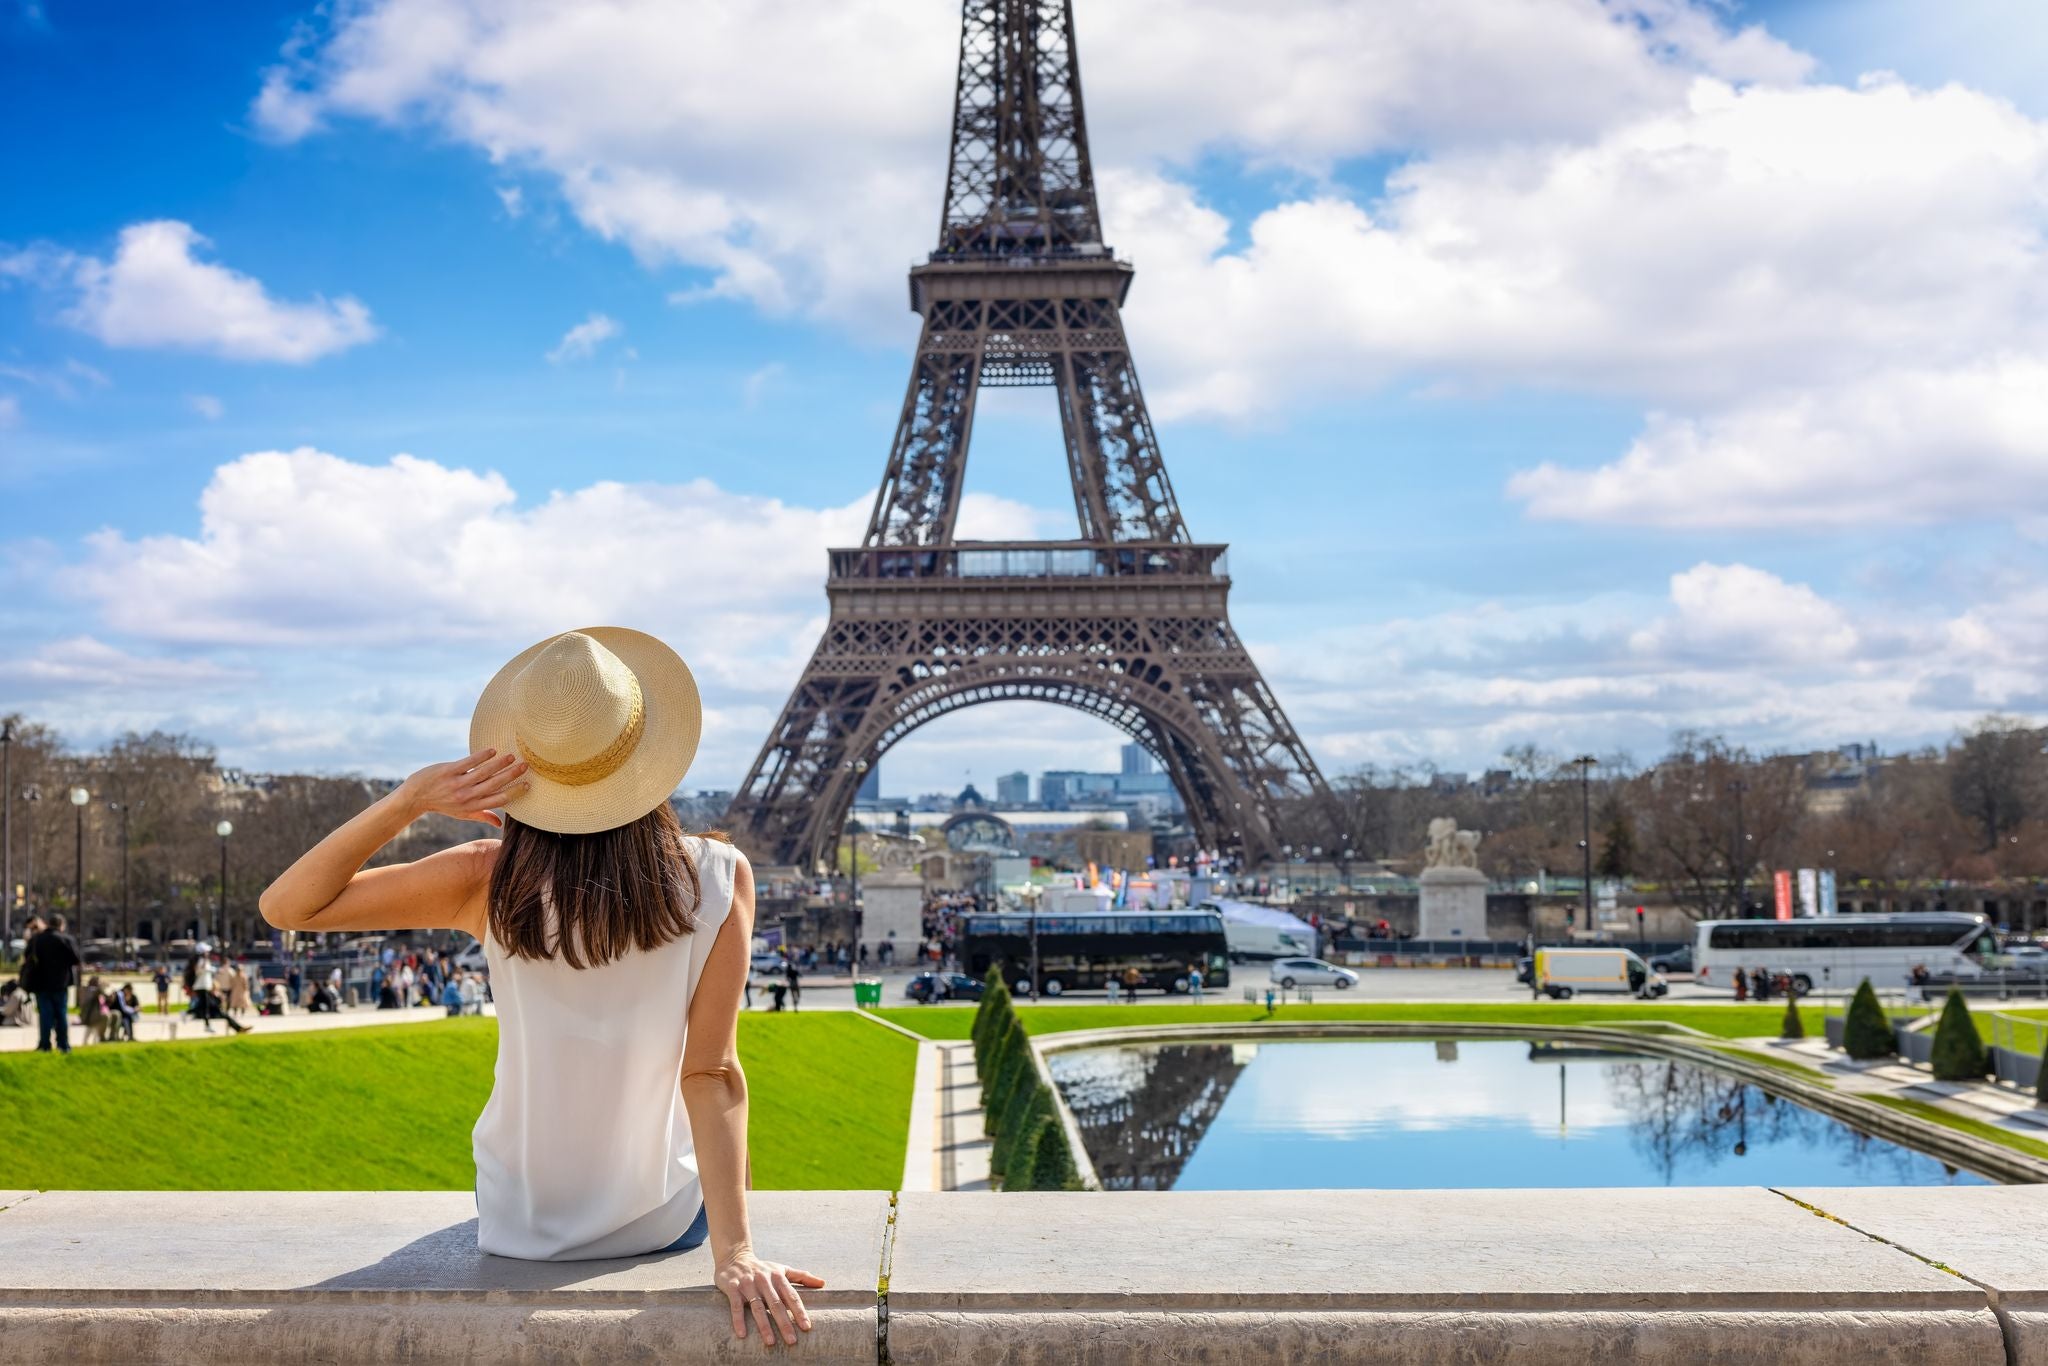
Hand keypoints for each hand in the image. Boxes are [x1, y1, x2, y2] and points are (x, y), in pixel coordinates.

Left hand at [400, 750, 527, 826]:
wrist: (415, 797)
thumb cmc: (442, 804)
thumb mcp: (462, 814)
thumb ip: (482, 816)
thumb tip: (500, 824)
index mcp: (472, 807)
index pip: (498, 800)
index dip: (514, 792)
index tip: (528, 784)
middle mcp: (466, 797)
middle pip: (494, 785)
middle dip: (511, 775)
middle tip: (525, 766)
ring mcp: (457, 784)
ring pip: (483, 773)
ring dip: (499, 764)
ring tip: (512, 756)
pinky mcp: (448, 771)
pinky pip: (468, 763)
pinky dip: (481, 756)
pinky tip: (492, 751)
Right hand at [716, 1248, 823, 1347]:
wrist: (734, 1257)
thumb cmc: (763, 1268)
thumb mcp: (782, 1269)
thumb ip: (802, 1276)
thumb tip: (823, 1283)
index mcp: (778, 1277)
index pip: (791, 1296)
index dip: (799, 1312)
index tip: (806, 1327)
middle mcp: (764, 1280)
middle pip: (776, 1304)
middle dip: (784, 1323)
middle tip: (792, 1341)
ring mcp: (748, 1284)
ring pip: (757, 1307)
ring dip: (764, 1325)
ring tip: (771, 1342)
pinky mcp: (733, 1288)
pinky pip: (736, 1306)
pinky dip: (739, 1320)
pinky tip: (742, 1335)